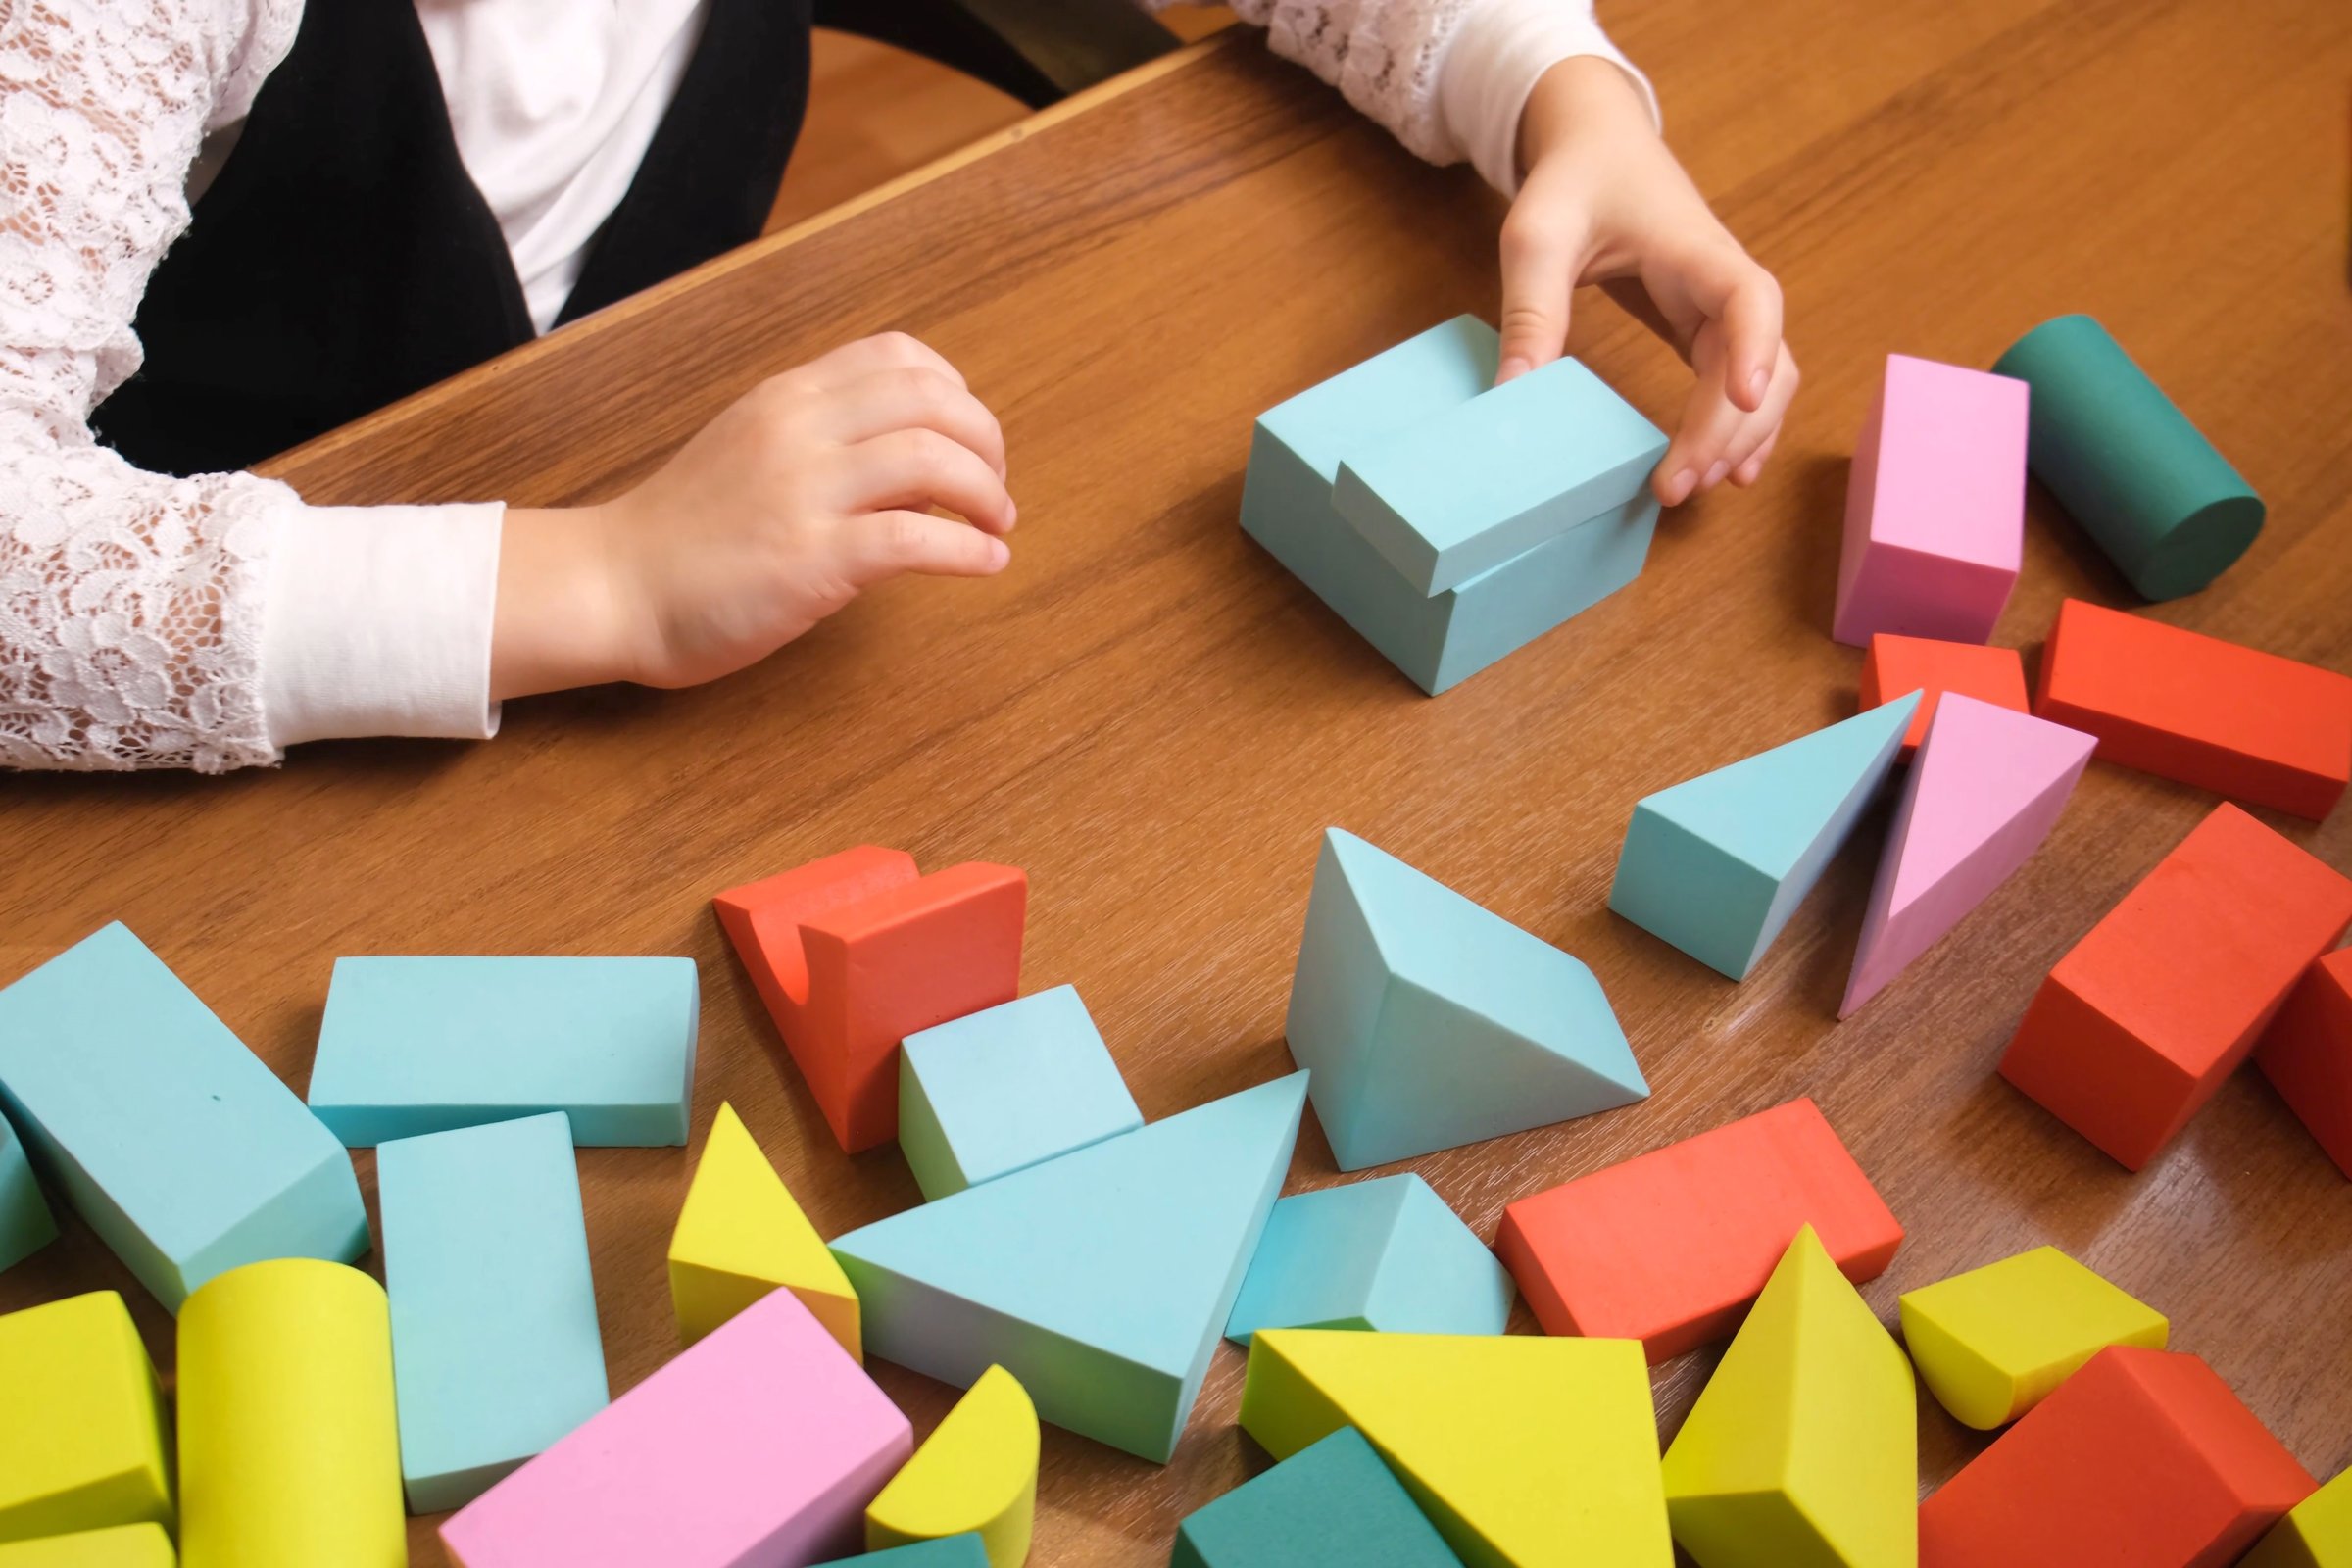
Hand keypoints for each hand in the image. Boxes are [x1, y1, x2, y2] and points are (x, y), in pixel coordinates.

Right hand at [492, 332, 1013, 698]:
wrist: (615, 585)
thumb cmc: (685, 532)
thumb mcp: (753, 452)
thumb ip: (825, 442)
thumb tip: (914, 462)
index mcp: (788, 398)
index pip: (899, 357)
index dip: (956, 393)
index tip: (969, 438)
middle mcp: (800, 430)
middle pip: (933, 402)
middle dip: (988, 443)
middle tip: (996, 491)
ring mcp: (804, 492)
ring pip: (933, 459)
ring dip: (987, 494)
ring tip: (996, 528)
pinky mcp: (810, 558)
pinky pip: (913, 537)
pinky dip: (968, 550)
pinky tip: (985, 565)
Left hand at [1500, 57, 1798, 504]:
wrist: (1596, 142)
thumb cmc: (1573, 179)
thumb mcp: (1537, 236)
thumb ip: (1530, 309)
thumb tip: (1512, 396)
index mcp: (1695, 249)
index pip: (1750, 298)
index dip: (1756, 348)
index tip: (1745, 398)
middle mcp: (1724, 281)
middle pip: (1764, 360)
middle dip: (1729, 428)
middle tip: (1675, 484)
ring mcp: (1721, 308)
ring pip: (1764, 380)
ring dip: (1739, 436)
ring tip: (1693, 486)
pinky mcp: (1704, 328)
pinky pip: (1737, 384)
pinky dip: (1737, 428)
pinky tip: (1721, 469)